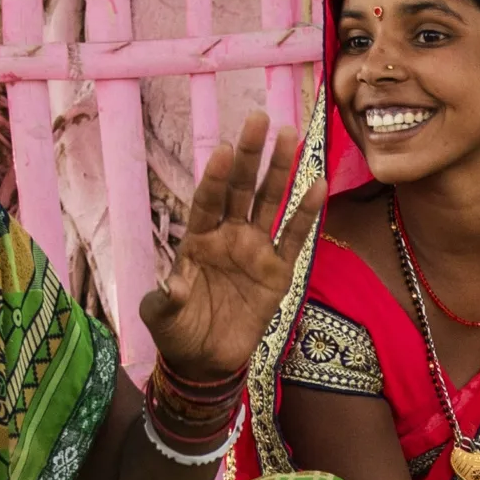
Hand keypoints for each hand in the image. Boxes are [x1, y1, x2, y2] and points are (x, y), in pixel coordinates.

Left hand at [139, 112, 314, 383]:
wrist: (206, 361)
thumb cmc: (178, 333)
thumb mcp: (162, 317)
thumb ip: (167, 299)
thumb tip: (174, 284)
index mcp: (197, 240)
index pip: (207, 201)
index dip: (215, 177)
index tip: (225, 149)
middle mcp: (228, 237)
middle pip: (240, 189)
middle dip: (250, 155)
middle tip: (258, 119)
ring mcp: (255, 251)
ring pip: (269, 204)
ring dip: (279, 171)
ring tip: (289, 136)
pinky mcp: (278, 272)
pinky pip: (295, 239)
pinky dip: (307, 215)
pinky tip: (318, 186)